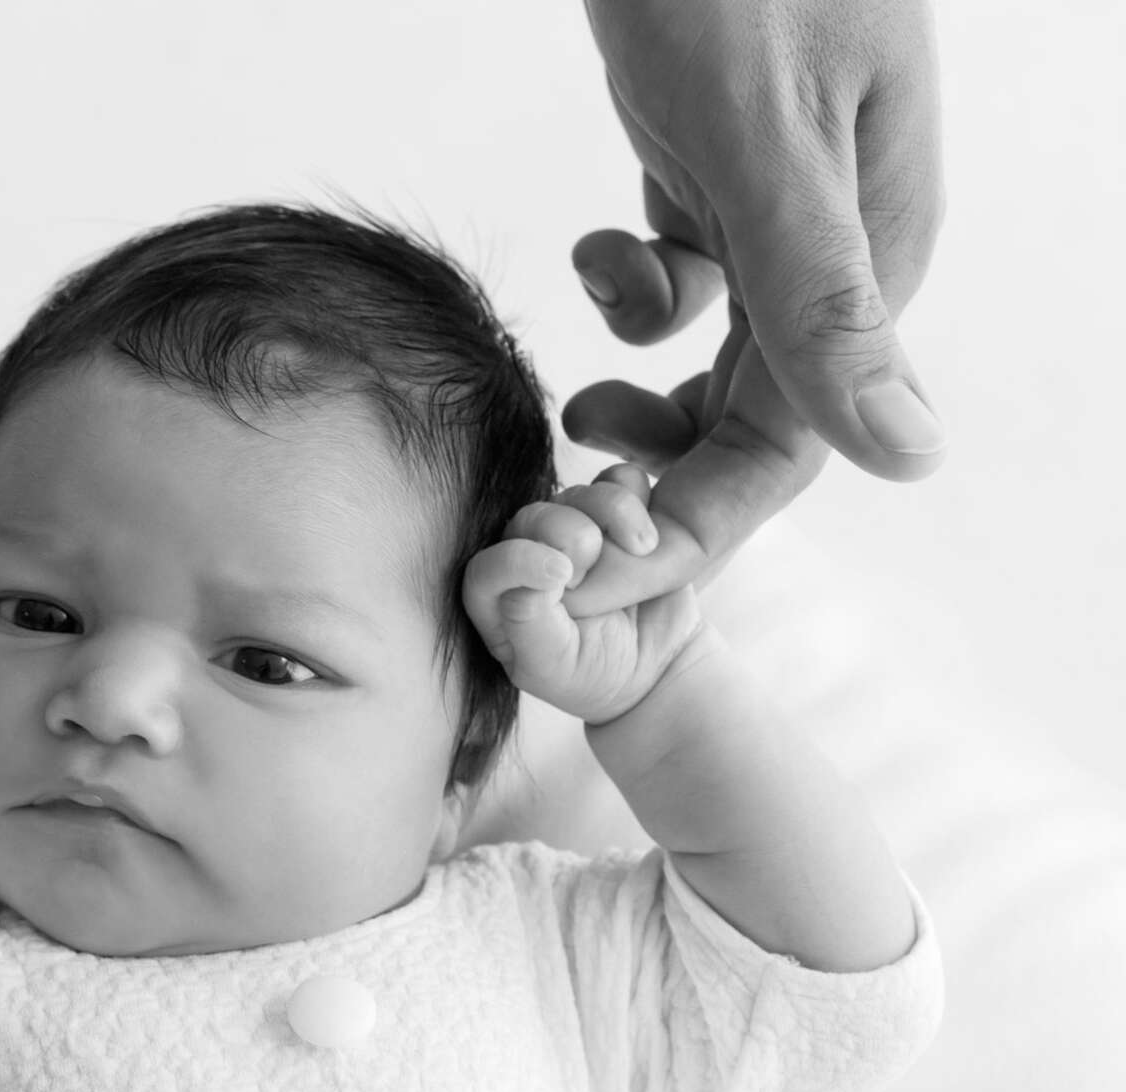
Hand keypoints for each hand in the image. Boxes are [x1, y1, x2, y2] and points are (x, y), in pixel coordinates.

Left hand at [463, 465, 701, 724]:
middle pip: (532, 518)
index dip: (518, 561)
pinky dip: (637, 495)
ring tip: (642, 548)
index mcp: (499, 602)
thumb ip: (527, 619)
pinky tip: (650, 535)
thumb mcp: (551, 665)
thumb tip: (531, 571)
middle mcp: (528, 558)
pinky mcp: (615, 516)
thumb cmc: (594, 675)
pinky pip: (620, 480)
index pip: (487, 568)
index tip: (563, 575)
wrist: (661, 668)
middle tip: (597, 562)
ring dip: (613, 511)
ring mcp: (572, 532)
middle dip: (569, 534)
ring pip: (577, 494)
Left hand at [565, 0, 944, 610]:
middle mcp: (837, 247)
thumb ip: (824, 301)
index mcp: (868, 255)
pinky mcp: (718, 174)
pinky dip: (633, 288)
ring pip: (713, 358)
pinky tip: (596, 252)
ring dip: (643, 387)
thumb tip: (912, 456)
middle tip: (554, 519)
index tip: (595, 571)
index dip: (697, 520)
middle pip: (750, 414)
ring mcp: (778, 211)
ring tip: (575, 402)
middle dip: (654, 470)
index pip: (794, 442)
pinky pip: (682, 280)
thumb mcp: (765, 143)